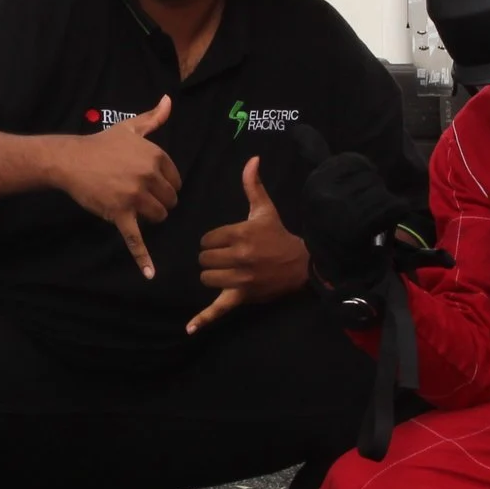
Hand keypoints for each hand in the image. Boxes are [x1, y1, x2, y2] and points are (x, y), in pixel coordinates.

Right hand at [49, 95, 179, 277]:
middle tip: (137, 195)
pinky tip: (150, 274)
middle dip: (158, 201)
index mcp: (156, 155)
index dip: (163, 185)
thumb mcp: (129, 129)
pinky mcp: (121, 214)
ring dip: (149, 216)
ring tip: (131, 206)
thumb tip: (169, 101)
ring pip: (159, 216)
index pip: (176, 180)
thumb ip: (153, 118)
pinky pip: (136, 239)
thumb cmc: (101, 144)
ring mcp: (135, 196)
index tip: (148, 183)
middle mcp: (149, 175)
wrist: (70, 160)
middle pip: (170, 201)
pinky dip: (143, 258)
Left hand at [187, 157, 309, 333]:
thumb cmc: (278, 235)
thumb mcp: (265, 210)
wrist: (300, 264)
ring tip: (224, 269)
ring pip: (206, 278)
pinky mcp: (242, 297)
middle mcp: (239, 258)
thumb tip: (252, 159)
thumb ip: (253, 185)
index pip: (207, 239)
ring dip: (211, 274)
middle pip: (204, 259)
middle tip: (224, 255)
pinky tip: (189, 329)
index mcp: (241, 235)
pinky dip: (203, 319)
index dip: (211, 240)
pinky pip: (219, 309)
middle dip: (210, 257)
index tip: (223, 241)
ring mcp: (240, 280)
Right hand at [299, 152, 419, 297]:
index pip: (354, 162)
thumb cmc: (332, 230)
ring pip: (381, 191)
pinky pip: (391, 206)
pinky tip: (382, 227)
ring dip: (383, 206)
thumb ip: (313, 156)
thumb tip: (298, 127)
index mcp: (315, 181)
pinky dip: (394, 214)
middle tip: (362, 214)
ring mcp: (341, 209)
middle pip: (370, 176)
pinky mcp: (361, 224)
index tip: (354, 198)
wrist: (340, 273)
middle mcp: (323, 192)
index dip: (363, 178)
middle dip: (373, 193)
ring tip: (370, 222)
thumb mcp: (318, 191)